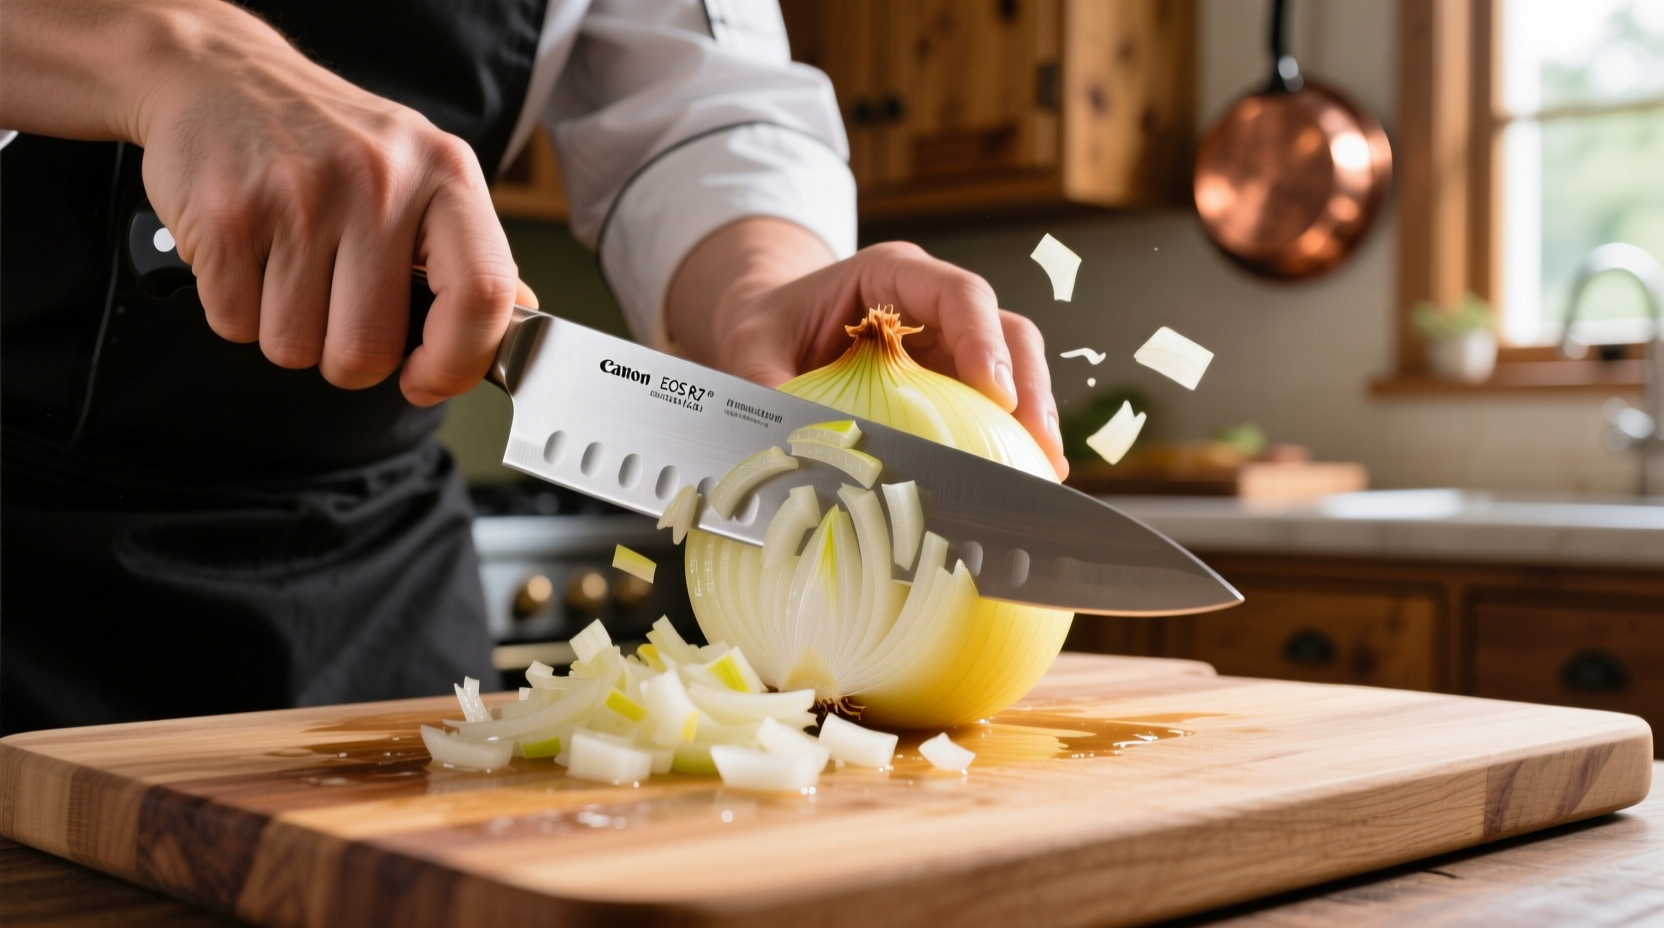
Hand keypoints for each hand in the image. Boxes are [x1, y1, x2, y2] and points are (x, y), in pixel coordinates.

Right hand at [1, 0, 519, 405]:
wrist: (221, 74)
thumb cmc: (333, 141)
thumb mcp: (423, 173)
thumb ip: (471, 251)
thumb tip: (518, 318)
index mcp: (446, 173)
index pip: (483, 295)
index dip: (457, 363)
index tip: (426, 379)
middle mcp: (379, 180)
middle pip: (370, 350)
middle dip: (349, 356)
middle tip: (338, 308)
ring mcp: (299, 196)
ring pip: (296, 348)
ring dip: (289, 332)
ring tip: (291, 267)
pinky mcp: (225, 215)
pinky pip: (236, 325)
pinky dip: (237, 311)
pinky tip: (250, 256)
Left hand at [667, 218, 1068, 478]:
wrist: (769, 331)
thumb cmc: (767, 325)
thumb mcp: (751, 344)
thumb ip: (762, 382)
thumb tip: (775, 437)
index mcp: (892, 276)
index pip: (959, 293)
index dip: (983, 339)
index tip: (994, 392)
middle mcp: (933, 307)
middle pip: (1006, 332)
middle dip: (1028, 386)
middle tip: (1036, 444)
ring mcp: (950, 347)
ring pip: (1015, 369)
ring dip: (1033, 417)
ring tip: (1044, 469)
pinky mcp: (951, 385)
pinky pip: (994, 407)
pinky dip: (1010, 439)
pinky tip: (1019, 477)